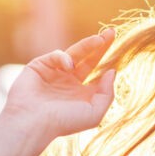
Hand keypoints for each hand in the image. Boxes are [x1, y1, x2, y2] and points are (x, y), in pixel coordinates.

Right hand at [0, 29, 116, 143]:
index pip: (98, 72)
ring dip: (88, 44)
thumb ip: (107, 93)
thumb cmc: (64, 122)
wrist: (33, 122)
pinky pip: (56, 55)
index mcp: (82, 93)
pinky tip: (69, 66)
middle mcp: (69, 81)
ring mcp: (54, 72)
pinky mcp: (39, 65)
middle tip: (111, 32)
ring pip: (75, 53)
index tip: (120, 49)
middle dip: (100, 46)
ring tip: (100, 39)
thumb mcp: (94, 112)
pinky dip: (64, 57)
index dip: (108, 60)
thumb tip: (112, 72)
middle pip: (88, 59)